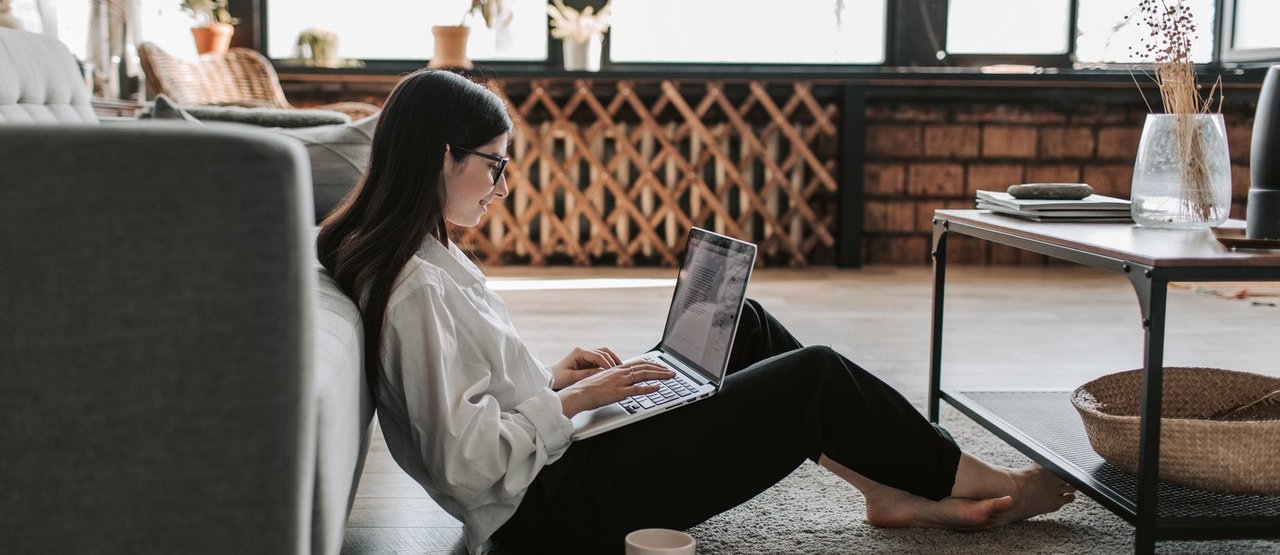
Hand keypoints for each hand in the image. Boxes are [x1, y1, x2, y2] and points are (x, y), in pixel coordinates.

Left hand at [550, 346, 622, 389]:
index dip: (607, 363)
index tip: (613, 371)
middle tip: (620, 370)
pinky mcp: (587, 360)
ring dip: (612, 360)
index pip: (598, 356)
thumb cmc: (559, 378)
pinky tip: (613, 371)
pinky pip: (601, 359)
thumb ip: (587, 374)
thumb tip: (601, 372)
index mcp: (579, 353)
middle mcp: (583, 352)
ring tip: (620, 369)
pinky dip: (608, 364)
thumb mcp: (572, 377)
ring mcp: (586, 355)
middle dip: (613, 360)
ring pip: (604, 354)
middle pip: (603, 352)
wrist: (550, 378)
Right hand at [557, 361, 675, 417]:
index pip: (638, 364)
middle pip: (644, 367)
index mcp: (616, 369)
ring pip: (644, 375)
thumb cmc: (587, 390)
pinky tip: (658, 388)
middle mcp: (619, 373)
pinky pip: (637, 389)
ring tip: (670, 376)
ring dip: (659, 375)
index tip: (661, 367)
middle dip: (660, 369)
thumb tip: (622, 383)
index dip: (652, 364)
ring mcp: (619, 382)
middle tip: (671, 371)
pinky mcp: (618, 392)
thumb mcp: (602, 381)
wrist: (578, 394)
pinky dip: (649, 388)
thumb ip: (613, 380)